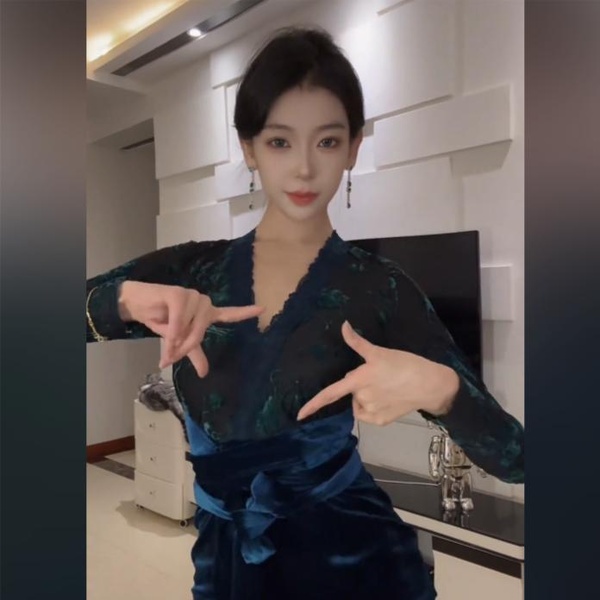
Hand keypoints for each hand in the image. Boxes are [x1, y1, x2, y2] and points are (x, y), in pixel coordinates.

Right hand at [118, 281, 263, 376]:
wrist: (138, 306)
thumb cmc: (161, 320)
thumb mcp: (178, 342)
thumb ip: (193, 353)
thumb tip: (204, 373)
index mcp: (207, 314)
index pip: (230, 313)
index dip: (245, 312)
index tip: (263, 309)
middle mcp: (204, 303)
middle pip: (201, 332)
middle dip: (185, 345)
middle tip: (171, 354)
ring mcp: (192, 297)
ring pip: (190, 326)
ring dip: (175, 337)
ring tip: (164, 337)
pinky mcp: (178, 294)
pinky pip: (180, 316)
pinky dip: (173, 327)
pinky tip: (165, 330)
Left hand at [296, 321, 458, 423]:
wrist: (430, 384)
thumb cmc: (404, 365)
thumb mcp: (379, 352)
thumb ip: (357, 342)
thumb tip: (344, 325)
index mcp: (358, 380)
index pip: (330, 394)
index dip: (313, 405)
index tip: (299, 416)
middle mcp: (362, 398)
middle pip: (352, 390)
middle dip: (360, 384)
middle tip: (379, 375)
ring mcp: (371, 412)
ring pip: (360, 402)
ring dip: (367, 395)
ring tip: (387, 386)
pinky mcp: (380, 421)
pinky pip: (367, 414)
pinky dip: (373, 408)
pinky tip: (387, 399)